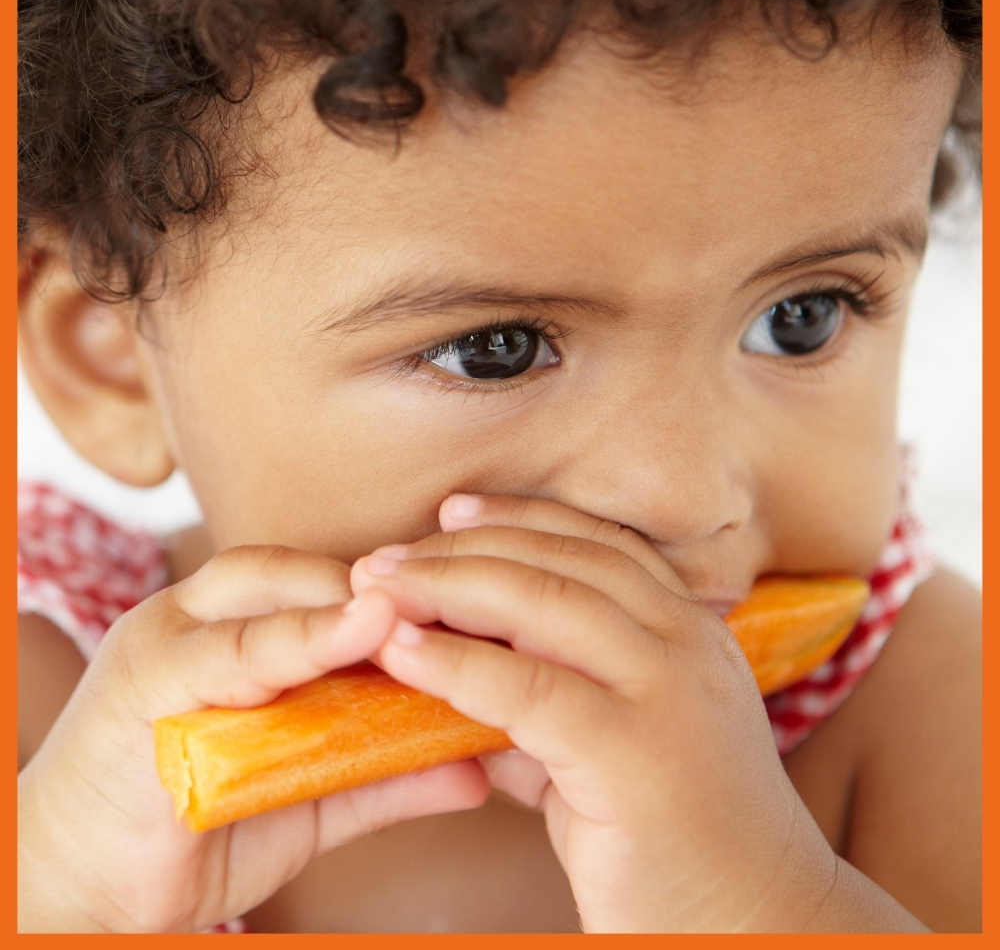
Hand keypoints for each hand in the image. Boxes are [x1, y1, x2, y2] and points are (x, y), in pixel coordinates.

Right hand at [18, 545, 488, 931]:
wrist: (80, 891)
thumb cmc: (191, 832)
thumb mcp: (304, 800)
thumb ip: (382, 774)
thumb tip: (477, 768)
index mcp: (236, 630)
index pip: (325, 579)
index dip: (397, 585)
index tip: (477, 599)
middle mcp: (200, 618)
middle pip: (299, 571)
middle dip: (379, 583)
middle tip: (460, 598)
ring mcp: (166, 639)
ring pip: (265, 597)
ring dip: (342, 604)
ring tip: (410, 608)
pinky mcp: (143, 680)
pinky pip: (229, 650)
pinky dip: (295, 640)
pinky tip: (360, 632)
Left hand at [351, 494, 922, 932]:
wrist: (763, 932)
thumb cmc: (682, 853)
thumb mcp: (616, 753)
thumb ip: (551, 709)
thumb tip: (462, 679)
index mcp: (693, 631)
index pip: (596, 543)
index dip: (517, 520)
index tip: (449, 514)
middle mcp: (688, 644)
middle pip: (563, 560)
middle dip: (465, 548)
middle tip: (386, 555)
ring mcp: (668, 694)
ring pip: (546, 603)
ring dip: (449, 586)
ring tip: (377, 588)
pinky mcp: (635, 757)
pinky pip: (530, 691)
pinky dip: (457, 664)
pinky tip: (405, 654)